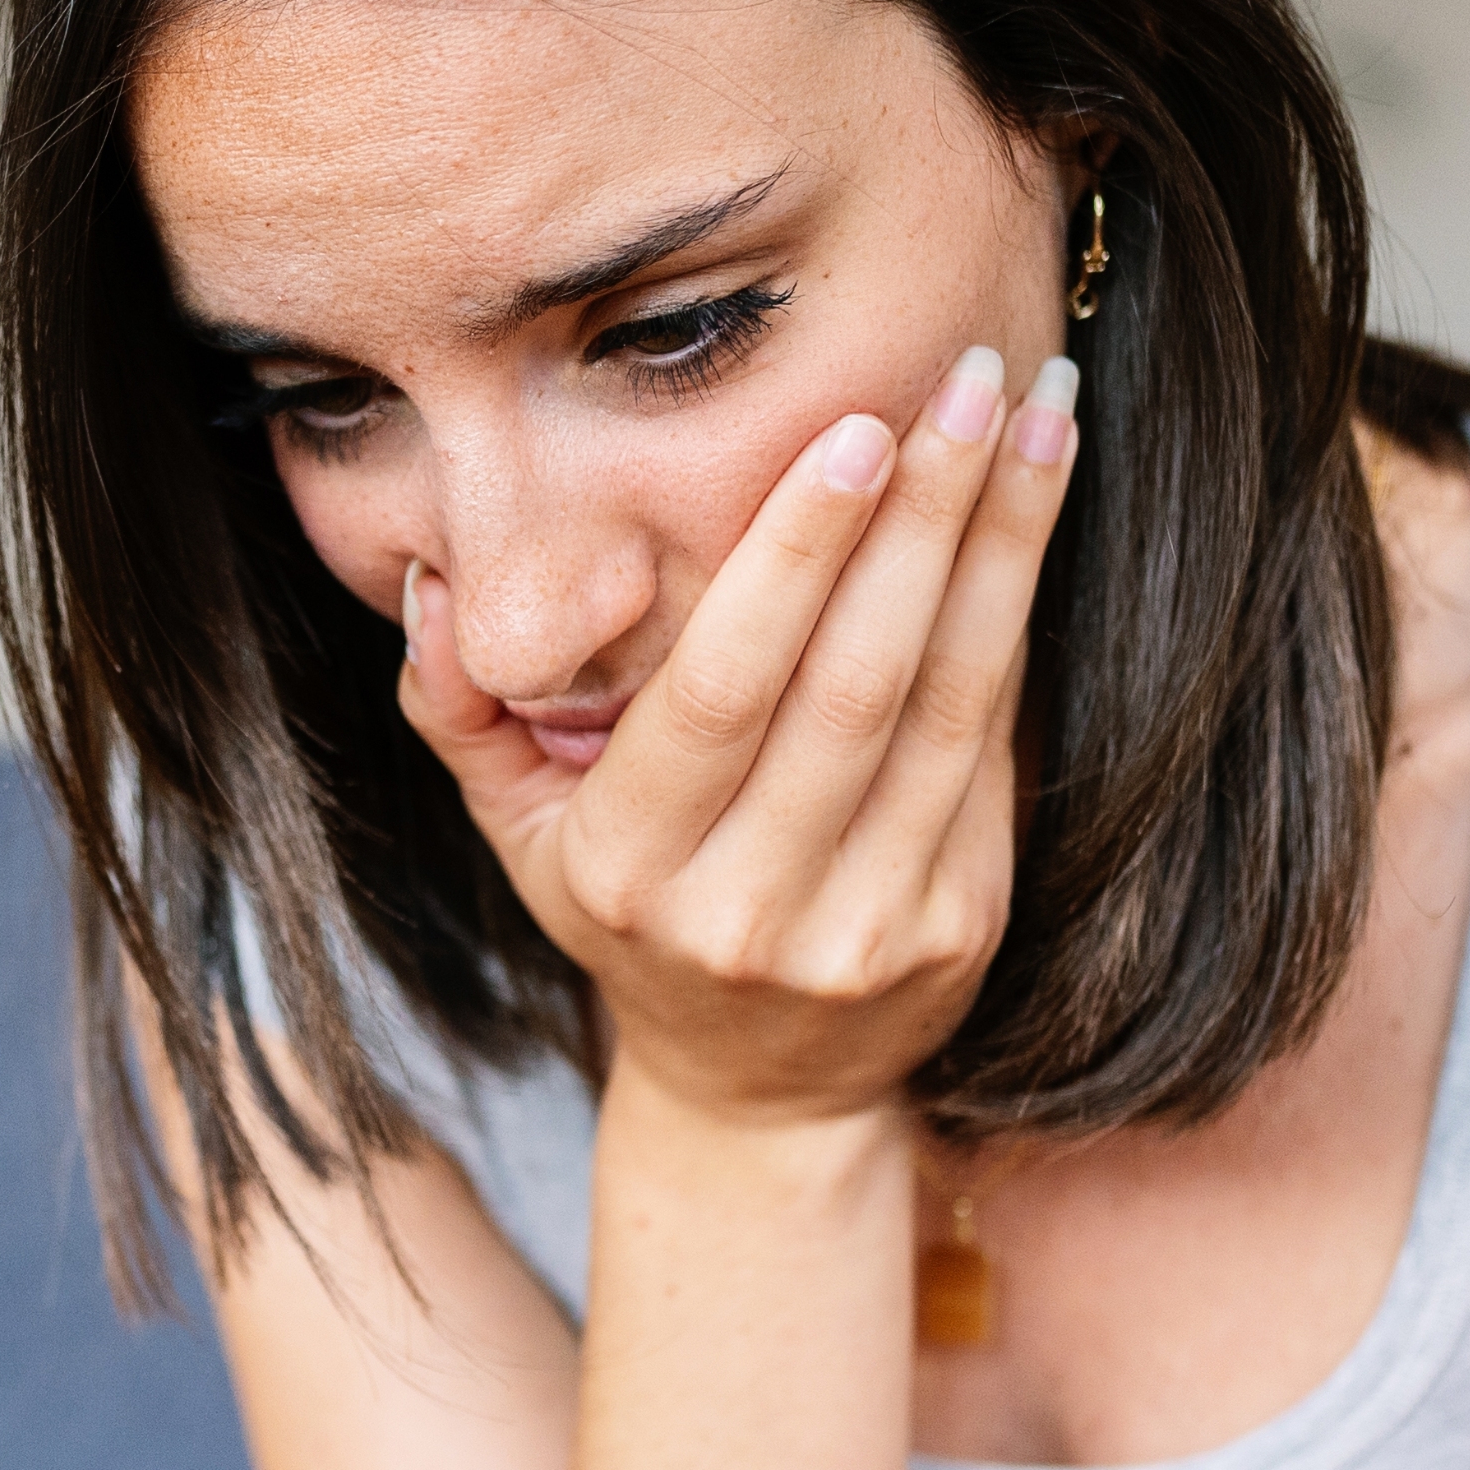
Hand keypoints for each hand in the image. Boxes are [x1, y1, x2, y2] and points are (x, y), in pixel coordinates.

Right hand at [407, 348, 1075, 1126]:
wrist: (756, 1092)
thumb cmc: (631, 918)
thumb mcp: (518, 832)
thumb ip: (461, 709)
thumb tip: (432, 584)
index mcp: (627, 866)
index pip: (722, 691)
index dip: (796, 559)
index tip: (854, 431)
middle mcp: (746, 908)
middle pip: (854, 684)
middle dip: (921, 517)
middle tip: (966, 376)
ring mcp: (862, 927)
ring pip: (948, 708)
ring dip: (1001, 549)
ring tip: (1036, 412)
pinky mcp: (956, 932)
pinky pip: (994, 756)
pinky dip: (1019, 627)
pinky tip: (1035, 523)